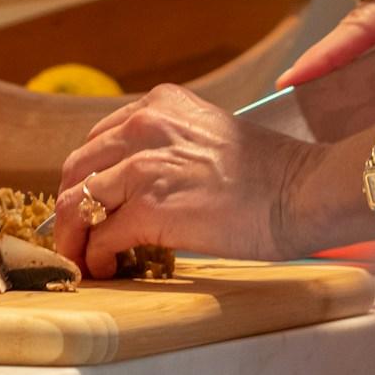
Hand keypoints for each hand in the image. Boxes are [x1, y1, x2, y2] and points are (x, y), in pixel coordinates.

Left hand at [54, 84, 316, 276]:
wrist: (305, 191)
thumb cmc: (272, 172)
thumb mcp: (211, 135)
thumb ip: (171, 146)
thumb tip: (142, 184)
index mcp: (158, 105)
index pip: (97, 141)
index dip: (87, 177)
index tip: (89, 204)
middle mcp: (144, 126)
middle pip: (75, 169)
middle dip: (69, 208)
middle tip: (75, 237)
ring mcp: (144, 166)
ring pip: (75, 204)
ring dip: (73, 238)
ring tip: (83, 259)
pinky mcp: (150, 209)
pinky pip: (100, 236)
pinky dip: (95, 257)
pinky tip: (106, 269)